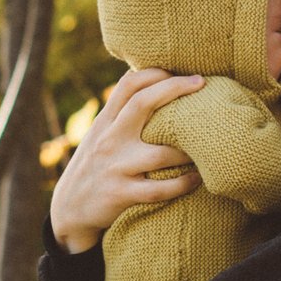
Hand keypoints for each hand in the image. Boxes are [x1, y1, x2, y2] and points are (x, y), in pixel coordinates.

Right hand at [48, 67, 203, 253]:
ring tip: (209, 144)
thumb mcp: (101, 134)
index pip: (128, 85)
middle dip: (174, 89)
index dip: (156, 73)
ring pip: (160, 153)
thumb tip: (156, 87)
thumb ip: (123, 114)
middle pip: (142, 104)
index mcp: (105, 122)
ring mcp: (115, 167)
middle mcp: (109, 139)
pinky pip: (159, 190)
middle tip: (201, 83)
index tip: (182, 73)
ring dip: (188, 150)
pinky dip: (183, 184)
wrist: (70, 208)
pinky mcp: (121, 194)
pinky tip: (197, 179)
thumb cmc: (96, 165)